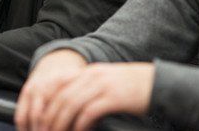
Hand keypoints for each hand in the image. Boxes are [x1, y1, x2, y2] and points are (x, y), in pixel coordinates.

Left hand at [19, 61, 154, 130]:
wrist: (160, 84)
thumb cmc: (133, 89)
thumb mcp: (107, 85)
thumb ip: (89, 92)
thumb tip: (71, 109)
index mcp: (89, 73)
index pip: (59, 85)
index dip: (46, 102)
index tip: (39, 118)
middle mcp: (92, 76)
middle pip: (61, 96)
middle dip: (49, 116)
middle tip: (42, 130)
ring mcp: (102, 85)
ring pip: (71, 104)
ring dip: (60, 122)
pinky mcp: (113, 97)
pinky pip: (89, 111)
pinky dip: (80, 124)